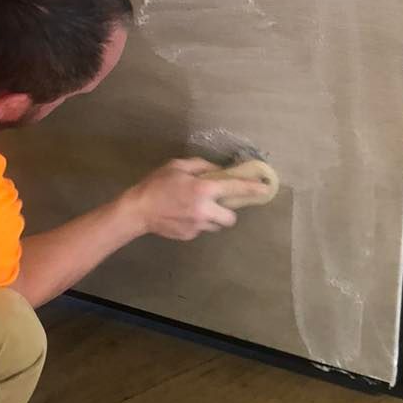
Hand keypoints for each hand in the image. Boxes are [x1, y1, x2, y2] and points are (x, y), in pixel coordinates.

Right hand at [124, 159, 269, 240]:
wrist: (137, 210)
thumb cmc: (156, 184)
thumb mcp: (178, 166)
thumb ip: (201, 166)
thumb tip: (218, 170)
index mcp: (204, 189)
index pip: (235, 188)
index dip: (252, 188)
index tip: (266, 189)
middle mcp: (205, 210)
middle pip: (231, 218)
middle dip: (227, 212)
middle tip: (217, 205)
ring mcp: (197, 226)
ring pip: (216, 226)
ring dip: (212, 218)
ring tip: (194, 210)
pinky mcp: (189, 236)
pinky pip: (201, 229)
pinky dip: (197, 223)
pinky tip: (182, 216)